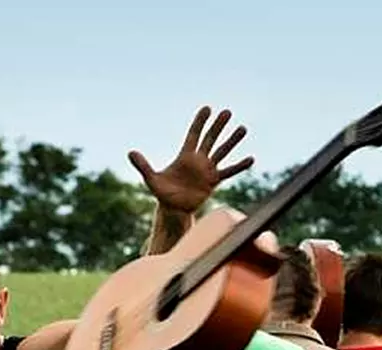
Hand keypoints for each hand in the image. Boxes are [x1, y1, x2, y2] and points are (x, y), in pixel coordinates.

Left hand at [128, 106, 253, 212]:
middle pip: (210, 139)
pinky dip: (239, 166)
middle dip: (218, 126)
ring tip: (242, 129)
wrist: (173, 209)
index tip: (208, 108)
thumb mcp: (151, 179)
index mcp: (185, 156)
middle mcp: (198, 160)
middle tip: (227, 112)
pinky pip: (229, 172)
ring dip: (232, 141)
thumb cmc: (162, 193)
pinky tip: (250, 158)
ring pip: (222, 152)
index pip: (194, 134)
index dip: (200, 121)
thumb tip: (130, 152)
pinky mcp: (214, 182)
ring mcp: (207, 170)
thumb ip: (143, 165)